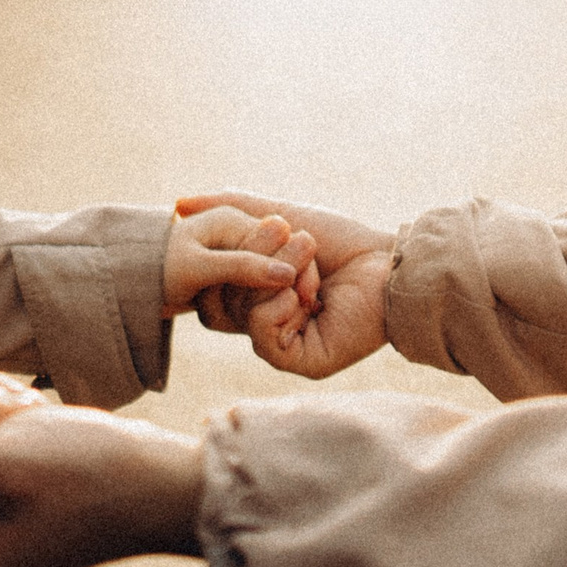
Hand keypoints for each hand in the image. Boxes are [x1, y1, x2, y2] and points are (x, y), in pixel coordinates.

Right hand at [178, 191, 393, 377]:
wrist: (388, 262)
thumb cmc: (340, 239)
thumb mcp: (278, 213)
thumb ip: (230, 206)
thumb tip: (178, 204)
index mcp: (256, 295)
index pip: (212, 286)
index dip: (225, 256)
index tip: (256, 230)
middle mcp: (264, 322)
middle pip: (221, 296)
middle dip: (257, 255)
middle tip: (298, 237)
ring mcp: (280, 344)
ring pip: (240, 312)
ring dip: (278, 274)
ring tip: (313, 261)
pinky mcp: (299, 362)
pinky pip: (261, 335)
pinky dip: (281, 305)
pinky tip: (312, 296)